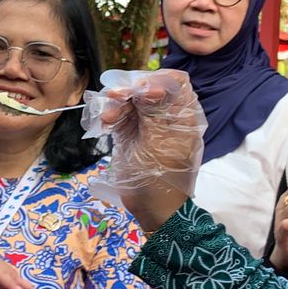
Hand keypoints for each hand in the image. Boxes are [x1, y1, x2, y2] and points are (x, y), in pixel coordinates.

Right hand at [98, 70, 204, 231]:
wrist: (151, 209)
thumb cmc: (162, 178)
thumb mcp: (159, 143)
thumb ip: (155, 112)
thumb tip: (151, 85)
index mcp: (183, 115)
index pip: (174, 82)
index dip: (156, 80)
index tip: (138, 89)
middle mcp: (165, 115)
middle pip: (147, 87)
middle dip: (130, 90)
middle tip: (114, 96)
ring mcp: (147, 124)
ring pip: (130, 100)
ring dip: (116, 103)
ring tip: (107, 116)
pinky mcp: (130, 133)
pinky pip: (120, 115)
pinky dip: (111, 115)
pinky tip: (105, 123)